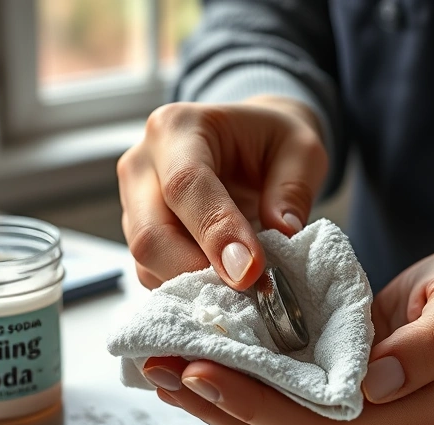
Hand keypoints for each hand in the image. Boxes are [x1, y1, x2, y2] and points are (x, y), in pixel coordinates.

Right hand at [118, 96, 327, 289]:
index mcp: (178, 128)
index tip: (251, 270)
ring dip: (196, 283)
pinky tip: (223, 282)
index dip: (216, 233)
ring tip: (243, 286)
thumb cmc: (269, 142)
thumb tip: (281, 233)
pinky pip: (152, 273)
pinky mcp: (138, 235)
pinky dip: (189, 287)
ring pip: (148, 261)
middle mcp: (142, 164)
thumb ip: (293, 189)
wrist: (246, 144)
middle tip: (251, 289)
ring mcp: (132, 203)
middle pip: (151, 234)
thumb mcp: (301, 148)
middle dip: (200, 270)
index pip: (185, 185)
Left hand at [142, 243, 433, 424]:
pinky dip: (240, 382)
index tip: (202, 368)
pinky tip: (201, 360)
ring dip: (217, 399)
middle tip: (158, 368)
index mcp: (409, 416)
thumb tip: (373, 381)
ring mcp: (358, 416)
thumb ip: (429, 347)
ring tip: (160, 368)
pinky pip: (284, 397)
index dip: (256, 405)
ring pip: (276, 423)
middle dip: (218, 404)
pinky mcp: (343, 392)